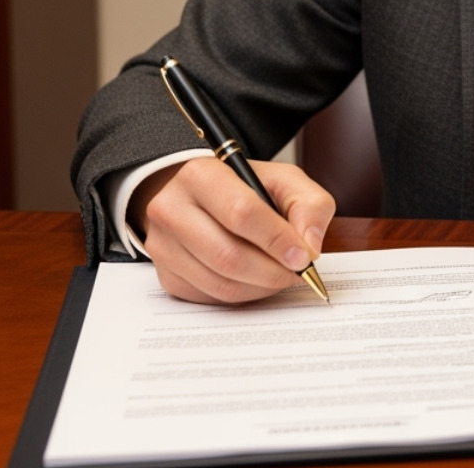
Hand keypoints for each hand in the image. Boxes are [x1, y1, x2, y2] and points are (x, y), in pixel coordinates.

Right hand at [129, 157, 335, 303]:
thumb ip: (309, 205)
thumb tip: (310, 247)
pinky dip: (244, 295)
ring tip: (281, 274)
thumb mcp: (283, 180)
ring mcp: (163, 246)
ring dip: (262, 286)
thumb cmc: (244, 188)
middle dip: (273, 271)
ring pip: (221, 283)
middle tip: (298, 272)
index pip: (241, 213)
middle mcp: (171, 210)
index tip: (304, 256)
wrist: (197, 196)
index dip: (277, 239)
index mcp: (200, 176)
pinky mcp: (166, 276)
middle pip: (228, 255)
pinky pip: (212, 297)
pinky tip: (256, 279)